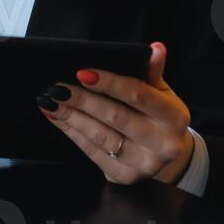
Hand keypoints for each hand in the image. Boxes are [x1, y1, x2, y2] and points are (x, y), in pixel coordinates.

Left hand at [37, 41, 194, 185]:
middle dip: (83, 101)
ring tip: (50, 102)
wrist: (169, 155)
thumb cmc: (159, 115)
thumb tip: (155, 48)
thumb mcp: (161, 92)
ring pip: (100, 137)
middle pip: (116, 117)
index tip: (83, 73)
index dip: (110, 83)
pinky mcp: (124, 176)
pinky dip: (72, 132)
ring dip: (72, 117)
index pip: (138, 95)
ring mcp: (143, 164)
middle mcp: (163, 144)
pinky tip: (58, 118)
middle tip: (57, 88)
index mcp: (173, 117)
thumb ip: (152, 71)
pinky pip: (92, 151)